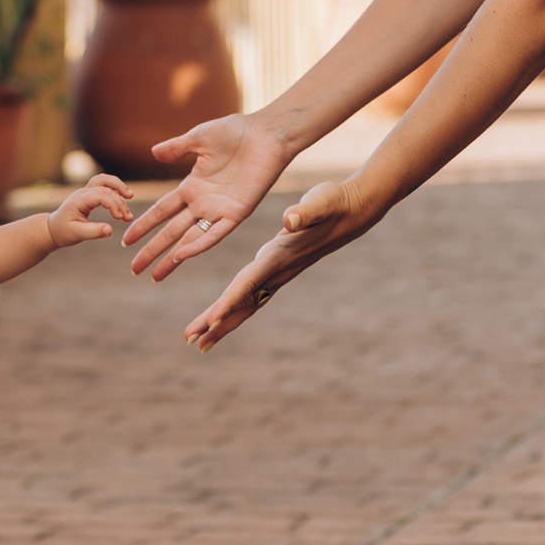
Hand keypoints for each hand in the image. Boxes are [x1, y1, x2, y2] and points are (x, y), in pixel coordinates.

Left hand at [48, 175, 132, 246]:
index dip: (113, 204)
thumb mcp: (76, 234)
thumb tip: (110, 230)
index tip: (120, 218)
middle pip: (106, 189)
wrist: (53, 229)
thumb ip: (93, 232)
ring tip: (130, 195)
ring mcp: (86, 191)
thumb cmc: (63, 232)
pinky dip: (115, 188)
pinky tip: (123, 197)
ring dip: (118, 186)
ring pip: (104, 180)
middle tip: (128, 218)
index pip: (101, 195)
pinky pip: (104, 184)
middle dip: (119, 202)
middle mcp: (83, 192)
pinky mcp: (90, 194)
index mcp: (79, 200)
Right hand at [122, 113, 292, 280]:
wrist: (266, 133)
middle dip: (152, 250)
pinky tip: (181, 256)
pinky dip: (198, 245)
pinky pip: (215, 233)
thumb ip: (176, 148)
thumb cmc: (236, 132)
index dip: (144, 226)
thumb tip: (154, 153)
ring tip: (155, 275)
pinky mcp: (237, 213)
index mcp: (192, 187)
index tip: (126, 240)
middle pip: (171, 231)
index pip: (162, 211)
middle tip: (134, 269)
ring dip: (172, 258)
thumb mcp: (199, 139)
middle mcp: (203, 203)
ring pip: (190, 239)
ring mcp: (219, 210)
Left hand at [185, 178, 380, 350]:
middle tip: (191, 342)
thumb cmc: (335, 202)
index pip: (251, 282)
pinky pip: (252, 294)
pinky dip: (233, 308)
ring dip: (222, 323)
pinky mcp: (277, 270)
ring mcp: (279, 273)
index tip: (211, 320)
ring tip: (197, 342)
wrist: (353, 211)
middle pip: (244, 303)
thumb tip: (289, 220)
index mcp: (281, 255)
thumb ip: (305, 211)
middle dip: (218, 323)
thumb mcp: (320, 201)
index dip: (230, 301)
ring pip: (247, 304)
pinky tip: (219, 318)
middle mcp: (278, 270)